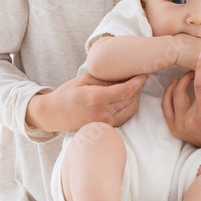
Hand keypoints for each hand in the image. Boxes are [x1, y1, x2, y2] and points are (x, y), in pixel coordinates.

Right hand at [25, 71, 148, 132]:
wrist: (55, 114)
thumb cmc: (68, 93)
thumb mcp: (85, 79)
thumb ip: (106, 78)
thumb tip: (126, 75)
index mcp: (97, 99)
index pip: (126, 90)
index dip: (139, 81)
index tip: (145, 72)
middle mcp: (103, 113)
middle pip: (131, 99)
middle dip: (138, 86)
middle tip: (138, 75)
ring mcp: (105, 123)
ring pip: (131, 108)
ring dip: (135, 96)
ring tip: (132, 85)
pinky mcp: (106, 128)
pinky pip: (126, 116)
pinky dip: (130, 106)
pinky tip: (126, 97)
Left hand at [162, 50, 200, 153]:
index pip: (200, 85)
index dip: (200, 68)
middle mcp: (189, 122)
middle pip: (182, 89)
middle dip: (189, 74)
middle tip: (197, 68)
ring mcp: (179, 127)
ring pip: (171, 97)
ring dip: (177, 83)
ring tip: (186, 75)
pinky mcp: (175, 129)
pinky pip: (166, 108)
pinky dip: (168, 95)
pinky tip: (175, 86)